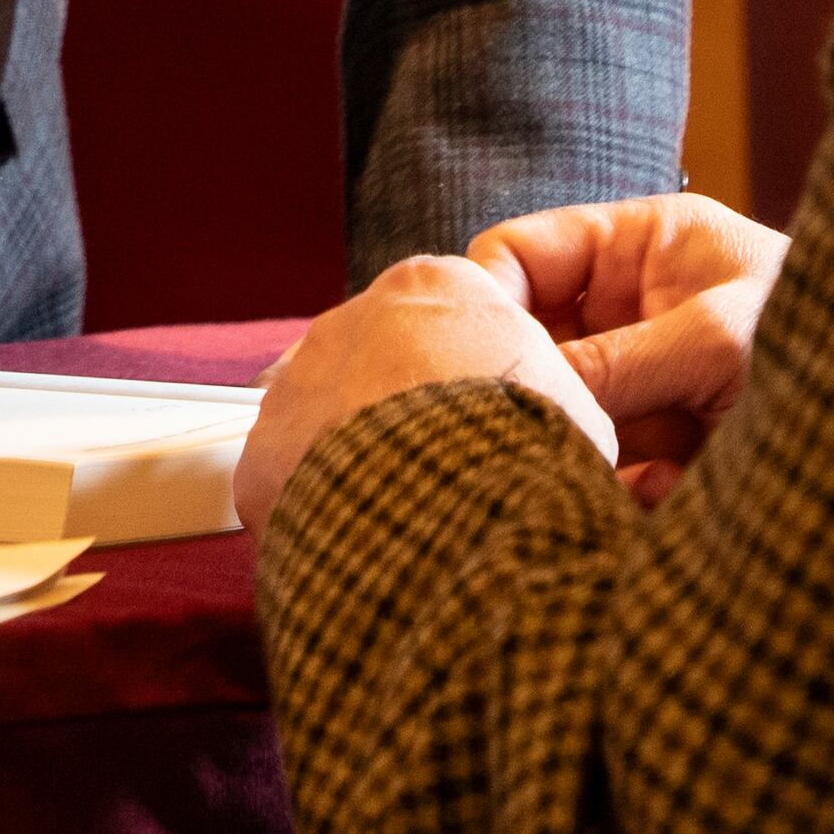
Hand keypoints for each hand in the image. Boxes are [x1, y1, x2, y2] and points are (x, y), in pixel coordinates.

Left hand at [236, 255, 615, 527]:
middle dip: (405, 411)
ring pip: (326, 418)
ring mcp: (297, 386)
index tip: (492, 420)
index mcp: (433, 286)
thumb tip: (563, 428)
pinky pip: (289, 484)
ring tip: (406, 516)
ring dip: (357, 457)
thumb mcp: (571, 402)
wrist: (448, 504)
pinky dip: (320, 512)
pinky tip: (362, 547)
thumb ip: (547, 391)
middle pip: (378, 361)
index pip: (446, 314)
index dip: (472, 373)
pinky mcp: (261, 456)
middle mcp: (349, 319)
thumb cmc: (521, 444)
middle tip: (449, 471)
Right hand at [471, 194, 788, 507]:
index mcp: (637, 248)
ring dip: (576, 448)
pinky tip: (652, 498)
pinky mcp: (667, 453)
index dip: (485, 296)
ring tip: (586, 473)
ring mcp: (648, 383)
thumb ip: (621, 362)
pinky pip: (612, 473)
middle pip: (537, 344)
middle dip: (530, 387)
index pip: (522, 255)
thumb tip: (527, 396)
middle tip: (519, 427)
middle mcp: (631, 313)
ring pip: (571, 416)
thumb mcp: (719, 338)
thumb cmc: (833, 334)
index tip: (468, 352)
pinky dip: (619, 495)